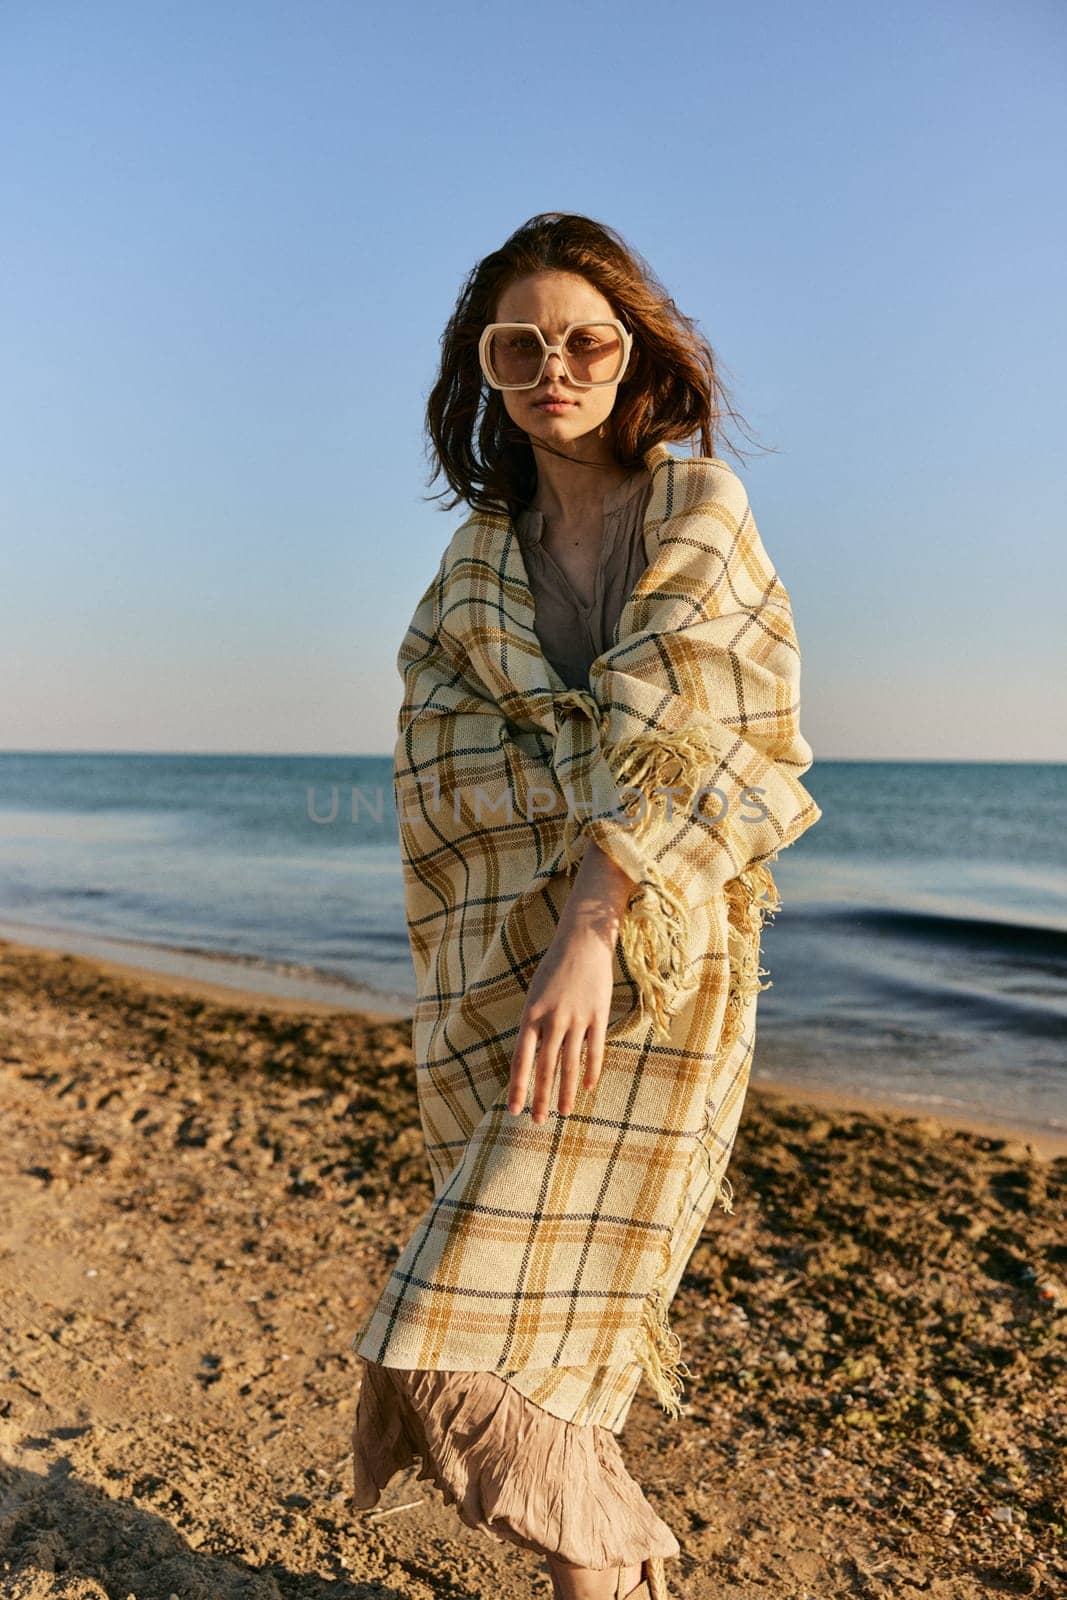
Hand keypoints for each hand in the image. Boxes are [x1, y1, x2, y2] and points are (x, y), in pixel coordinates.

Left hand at [507, 843, 634, 1123]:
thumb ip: (533, 1026)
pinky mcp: (598, 1015)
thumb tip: (530, 1059)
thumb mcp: (535, 995)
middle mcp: (552, 1019)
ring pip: (570, 1065)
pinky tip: (586, 1088)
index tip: (514, 1110)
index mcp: (531, 1014)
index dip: (518, 1087)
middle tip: (538, 1122)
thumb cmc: (555, 968)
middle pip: (545, 1068)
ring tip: (562, 1113)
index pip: (521, 1060)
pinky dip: (590, 1070)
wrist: (583, 939)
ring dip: (565, 1092)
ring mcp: (577, 1018)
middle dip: (540, 1098)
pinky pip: (594, 1049)